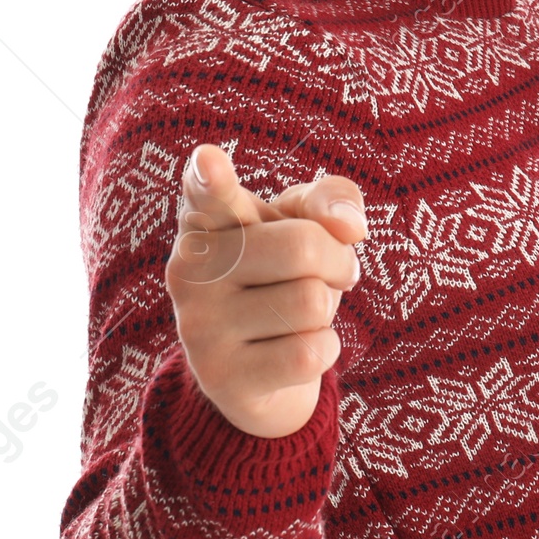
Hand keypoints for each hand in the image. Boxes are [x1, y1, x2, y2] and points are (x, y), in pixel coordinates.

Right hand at [164, 143, 365, 438]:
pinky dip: (325, 351)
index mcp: (205, 220)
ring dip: (328, 309)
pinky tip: (296, 352)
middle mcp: (189, 268)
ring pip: (311, 302)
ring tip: (300, 314)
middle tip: (328, 273)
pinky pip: (310, 353)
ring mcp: (198, 325)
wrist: (262, 373)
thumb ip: (330, 200)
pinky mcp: (220, 377)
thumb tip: (350, 226)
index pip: (206, 193)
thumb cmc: (284, 278)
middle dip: (337, 261)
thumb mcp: (305, 224)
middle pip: (302, 246)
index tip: (209, 160)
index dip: (210, 177)